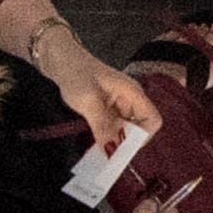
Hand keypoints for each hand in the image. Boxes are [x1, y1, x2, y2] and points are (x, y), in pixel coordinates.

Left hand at [42, 35, 162, 157]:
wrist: (59, 57)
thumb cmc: (76, 73)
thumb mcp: (88, 101)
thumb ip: (102, 126)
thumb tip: (112, 151)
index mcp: (133, 93)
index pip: (153, 120)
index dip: (142, 137)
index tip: (122, 148)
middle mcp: (130, 100)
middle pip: (140, 128)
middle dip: (126, 143)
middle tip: (107, 155)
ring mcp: (119, 104)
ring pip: (126, 129)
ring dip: (115, 141)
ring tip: (99, 153)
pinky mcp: (107, 108)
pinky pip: (113, 127)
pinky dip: (106, 136)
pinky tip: (94, 143)